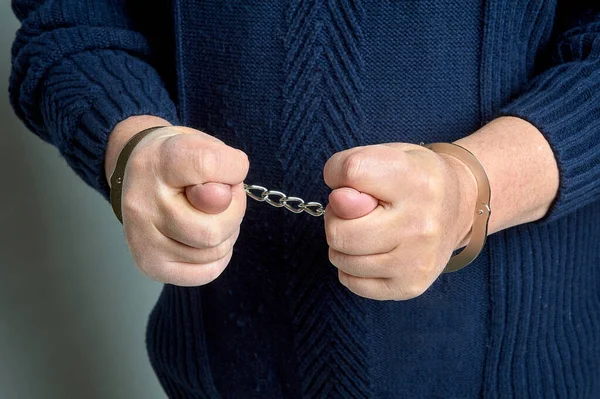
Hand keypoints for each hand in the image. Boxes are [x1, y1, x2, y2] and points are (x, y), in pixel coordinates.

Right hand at [106, 117, 248, 285]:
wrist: (139, 172)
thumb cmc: (179, 160)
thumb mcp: (201, 145)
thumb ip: (218, 164)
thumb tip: (222, 199)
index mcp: (159, 163)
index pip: (208, 165)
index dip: (233, 168)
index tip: (229, 167)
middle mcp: (144, 204)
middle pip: (213, 228)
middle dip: (234, 212)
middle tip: (224, 198)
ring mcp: (143, 239)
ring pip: (213, 252)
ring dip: (227, 234)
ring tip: (211, 215)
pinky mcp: (150, 264)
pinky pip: (206, 272)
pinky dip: (217, 257)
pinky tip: (207, 238)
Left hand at [323, 143, 476, 299]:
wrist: (459, 206)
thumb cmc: (413, 177)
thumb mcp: (387, 155)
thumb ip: (354, 168)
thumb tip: (339, 202)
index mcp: (414, 180)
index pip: (351, 172)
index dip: (338, 174)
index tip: (352, 178)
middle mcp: (420, 222)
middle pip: (339, 231)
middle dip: (336, 218)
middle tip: (356, 210)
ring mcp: (417, 259)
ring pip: (342, 259)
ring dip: (341, 245)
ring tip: (365, 229)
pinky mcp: (411, 286)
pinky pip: (353, 282)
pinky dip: (350, 268)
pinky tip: (369, 252)